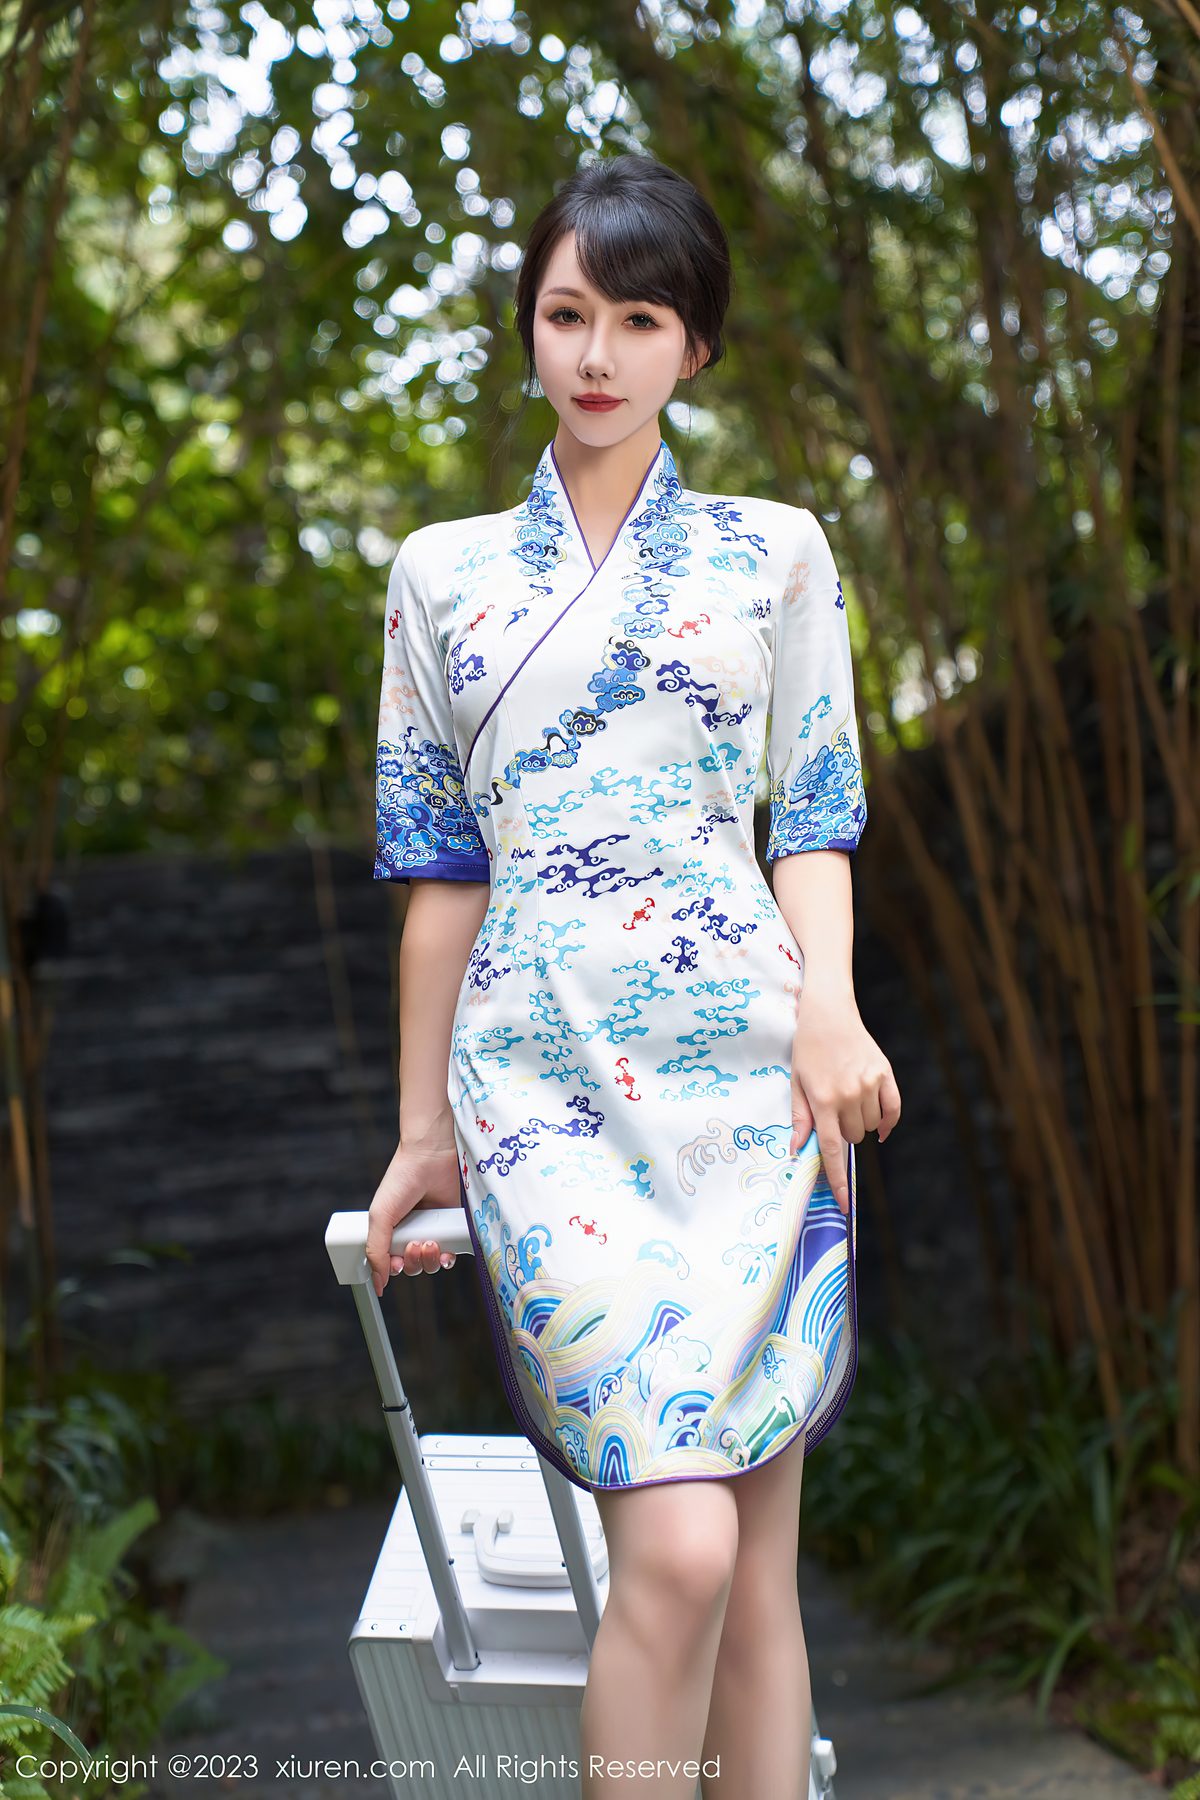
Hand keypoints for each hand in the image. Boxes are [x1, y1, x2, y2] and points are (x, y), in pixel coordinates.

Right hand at [366, 1140, 462, 1297]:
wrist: (431, 1158)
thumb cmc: (401, 1181)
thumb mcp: (380, 1216)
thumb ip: (376, 1251)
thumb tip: (378, 1283)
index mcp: (391, 1231)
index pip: (391, 1263)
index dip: (393, 1269)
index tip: (395, 1263)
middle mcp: (411, 1233)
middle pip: (413, 1267)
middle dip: (413, 1262)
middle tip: (414, 1244)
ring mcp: (432, 1230)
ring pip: (431, 1264)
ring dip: (429, 1260)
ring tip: (429, 1241)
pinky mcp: (451, 1227)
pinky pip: (450, 1255)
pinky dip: (447, 1258)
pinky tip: (444, 1250)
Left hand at [788, 980, 900, 1215]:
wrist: (828, 1013)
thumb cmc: (807, 1049)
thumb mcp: (796, 1082)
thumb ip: (800, 1117)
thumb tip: (798, 1151)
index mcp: (823, 1100)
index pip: (834, 1150)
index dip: (838, 1180)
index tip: (843, 1203)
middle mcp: (849, 1095)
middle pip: (854, 1138)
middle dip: (843, 1134)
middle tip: (832, 1113)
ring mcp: (870, 1084)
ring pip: (871, 1126)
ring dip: (861, 1123)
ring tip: (847, 1100)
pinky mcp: (885, 1074)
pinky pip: (893, 1110)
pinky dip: (887, 1122)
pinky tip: (880, 1127)